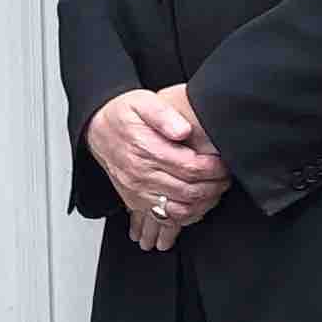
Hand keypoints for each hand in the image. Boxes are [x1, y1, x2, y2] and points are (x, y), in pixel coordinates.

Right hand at [87, 86, 228, 256]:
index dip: (214, 168)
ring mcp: (138, 192)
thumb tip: (183, 130)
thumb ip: (163, 113)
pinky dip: (186, 217)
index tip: (224, 162)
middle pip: (189, 191)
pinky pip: (166, 219)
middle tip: (225, 177)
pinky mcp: (136, 202)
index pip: (191, 167)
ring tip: (215, 191)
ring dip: (203, 204)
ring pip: (179, 210)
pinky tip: (197, 205)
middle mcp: (140, 174)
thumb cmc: (122, 115)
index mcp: (145, 149)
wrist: (97, 130)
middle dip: (215, 186)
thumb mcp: (142, 102)